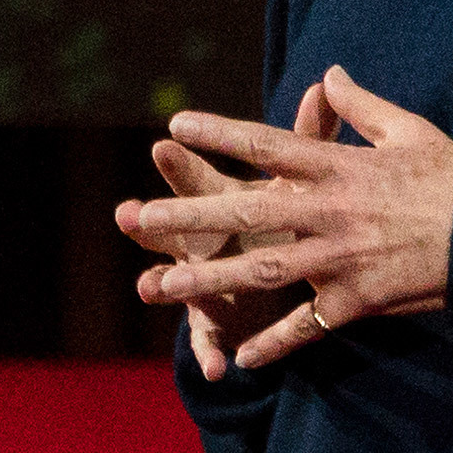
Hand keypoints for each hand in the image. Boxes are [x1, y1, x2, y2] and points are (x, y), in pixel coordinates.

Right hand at [113, 77, 340, 379]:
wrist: (279, 273)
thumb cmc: (285, 215)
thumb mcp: (301, 177)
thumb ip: (310, 136)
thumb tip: (327, 83)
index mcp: (223, 203)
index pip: (200, 177)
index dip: (183, 161)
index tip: (165, 139)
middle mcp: (202, 241)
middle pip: (172, 227)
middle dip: (150, 221)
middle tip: (126, 212)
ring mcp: (202, 282)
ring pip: (176, 282)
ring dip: (162, 284)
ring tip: (146, 287)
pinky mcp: (214, 322)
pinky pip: (209, 341)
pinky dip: (210, 355)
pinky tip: (216, 370)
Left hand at [129, 64, 452, 372]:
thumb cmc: (452, 176)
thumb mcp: (407, 128)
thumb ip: (360, 106)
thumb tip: (328, 74)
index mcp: (340, 167)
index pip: (267, 144)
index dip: (219, 134)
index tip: (174, 124)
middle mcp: (331, 212)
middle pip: (246, 209)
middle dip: (188, 215)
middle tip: (136, 218)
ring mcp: (340, 261)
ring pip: (262, 271)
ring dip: (208, 279)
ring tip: (160, 285)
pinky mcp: (356, 303)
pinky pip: (306, 327)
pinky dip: (274, 344)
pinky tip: (240, 360)